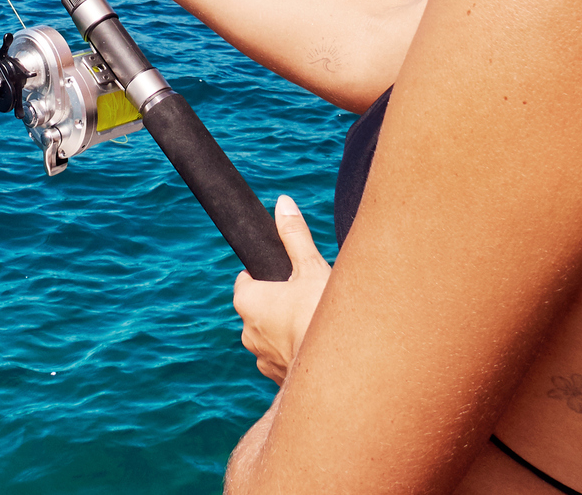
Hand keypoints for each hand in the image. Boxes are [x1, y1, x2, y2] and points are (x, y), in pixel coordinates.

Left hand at [233, 196, 331, 384]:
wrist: (334, 373)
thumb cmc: (318, 315)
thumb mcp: (310, 267)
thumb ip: (294, 236)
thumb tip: (282, 203)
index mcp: (247, 301)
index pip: (247, 280)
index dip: (267, 275)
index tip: (287, 276)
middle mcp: (247, 331)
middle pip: (261, 308)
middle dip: (281, 303)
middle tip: (308, 298)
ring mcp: (261, 358)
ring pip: (272, 335)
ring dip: (289, 330)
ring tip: (316, 324)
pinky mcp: (277, 379)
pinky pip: (284, 359)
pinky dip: (297, 352)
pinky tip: (318, 348)